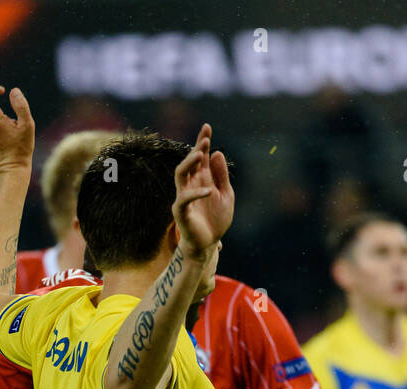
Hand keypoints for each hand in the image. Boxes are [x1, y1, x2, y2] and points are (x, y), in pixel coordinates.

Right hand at [172, 124, 232, 259]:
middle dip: (196, 148)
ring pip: (180, 174)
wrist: (207, 244)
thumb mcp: (226, 195)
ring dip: (189, 163)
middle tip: (205, 140)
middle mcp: (191, 184)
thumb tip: (217, 153)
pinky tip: (208, 190)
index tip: (207, 127)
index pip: (201, 157)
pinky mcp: (181, 210)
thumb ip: (222, 176)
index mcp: (202, 179)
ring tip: (200, 154)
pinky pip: (185, 198)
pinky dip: (196, 192)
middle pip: (190, 161)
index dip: (203, 141)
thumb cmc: (215, 220)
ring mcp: (184, 196)